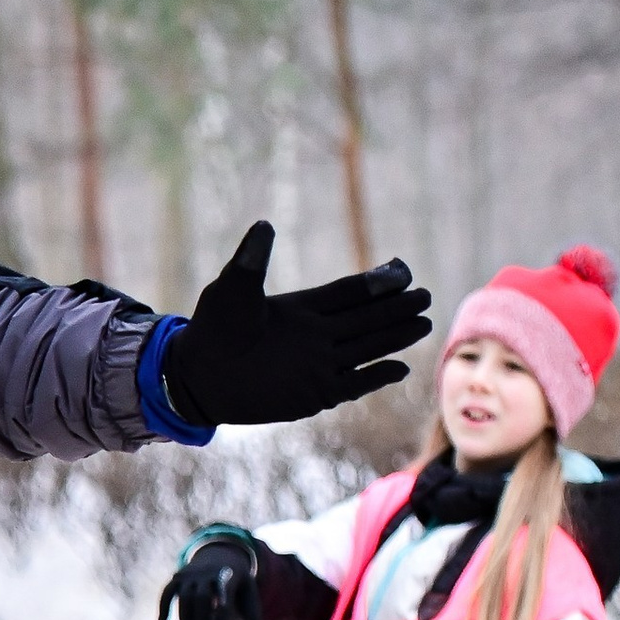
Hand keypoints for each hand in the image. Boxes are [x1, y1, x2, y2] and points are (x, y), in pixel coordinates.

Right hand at [156, 535, 262, 619]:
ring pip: (184, 598)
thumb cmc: (237, 583)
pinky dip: (163, 609)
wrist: (221, 555)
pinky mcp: (177, 577)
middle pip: (202, 598)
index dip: (224, 607)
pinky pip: (167, 592)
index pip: (226, 591)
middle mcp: (208, 572)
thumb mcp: (249, 593)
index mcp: (230, 574)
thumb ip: (253, 615)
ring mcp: (190, 574)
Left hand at [163, 221, 431, 426]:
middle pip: (366, 319)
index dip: (376, 284)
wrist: (194, 377)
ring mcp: (318, 365)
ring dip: (395, 337)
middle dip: (396, 308)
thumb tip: (263, 225)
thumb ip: (251, 262)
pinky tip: (399, 369)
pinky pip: (353, 385)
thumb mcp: (230, 291)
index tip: (403, 271)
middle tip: (426, 297)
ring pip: (367, 348)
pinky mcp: (313, 394)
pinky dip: (375, 378)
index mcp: (302, 309)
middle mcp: (316, 336)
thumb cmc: (210, 331)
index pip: (349, 294)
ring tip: (424, 323)